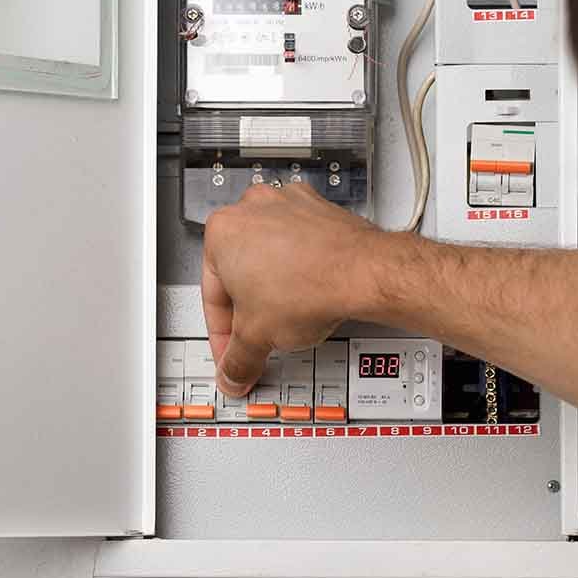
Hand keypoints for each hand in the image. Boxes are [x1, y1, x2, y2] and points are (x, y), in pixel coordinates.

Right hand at [201, 182, 383, 395]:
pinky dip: (301, 267)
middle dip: (249, 309)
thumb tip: (233, 372)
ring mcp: (287, 205)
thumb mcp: (257, 338)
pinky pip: (300, 243)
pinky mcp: (318, 209)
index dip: (222, 334)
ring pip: (270, 255)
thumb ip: (238, 360)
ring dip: (275, 286)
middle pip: (240, 272)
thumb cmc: (310, 286)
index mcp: (221, 230)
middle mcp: (252, 208)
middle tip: (259, 336)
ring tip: (289, 312)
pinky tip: (309, 290)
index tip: (232, 351)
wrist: (364, 272)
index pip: (212, 296)